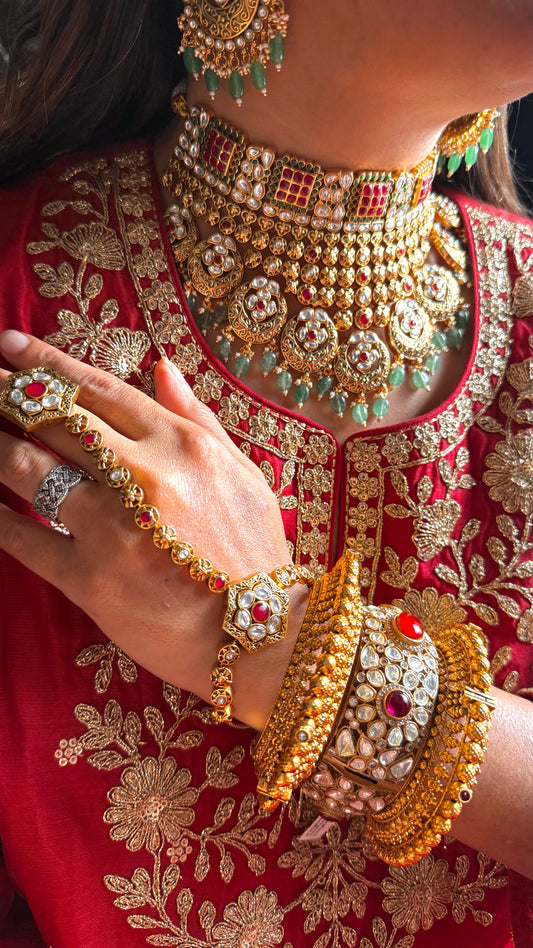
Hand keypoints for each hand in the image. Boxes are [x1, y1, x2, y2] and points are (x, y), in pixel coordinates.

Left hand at [0, 330, 304, 720]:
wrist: (257, 637)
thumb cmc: (253, 554)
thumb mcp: (242, 473)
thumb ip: (198, 417)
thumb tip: (162, 367)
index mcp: (182, 446)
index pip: (100, 389)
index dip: (48, 364)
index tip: (11, 345)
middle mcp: (142, 476)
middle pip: (56, 419)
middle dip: (8, 393)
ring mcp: (111, 527)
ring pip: (30, 470)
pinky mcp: (88, 578)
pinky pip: (25, 540)